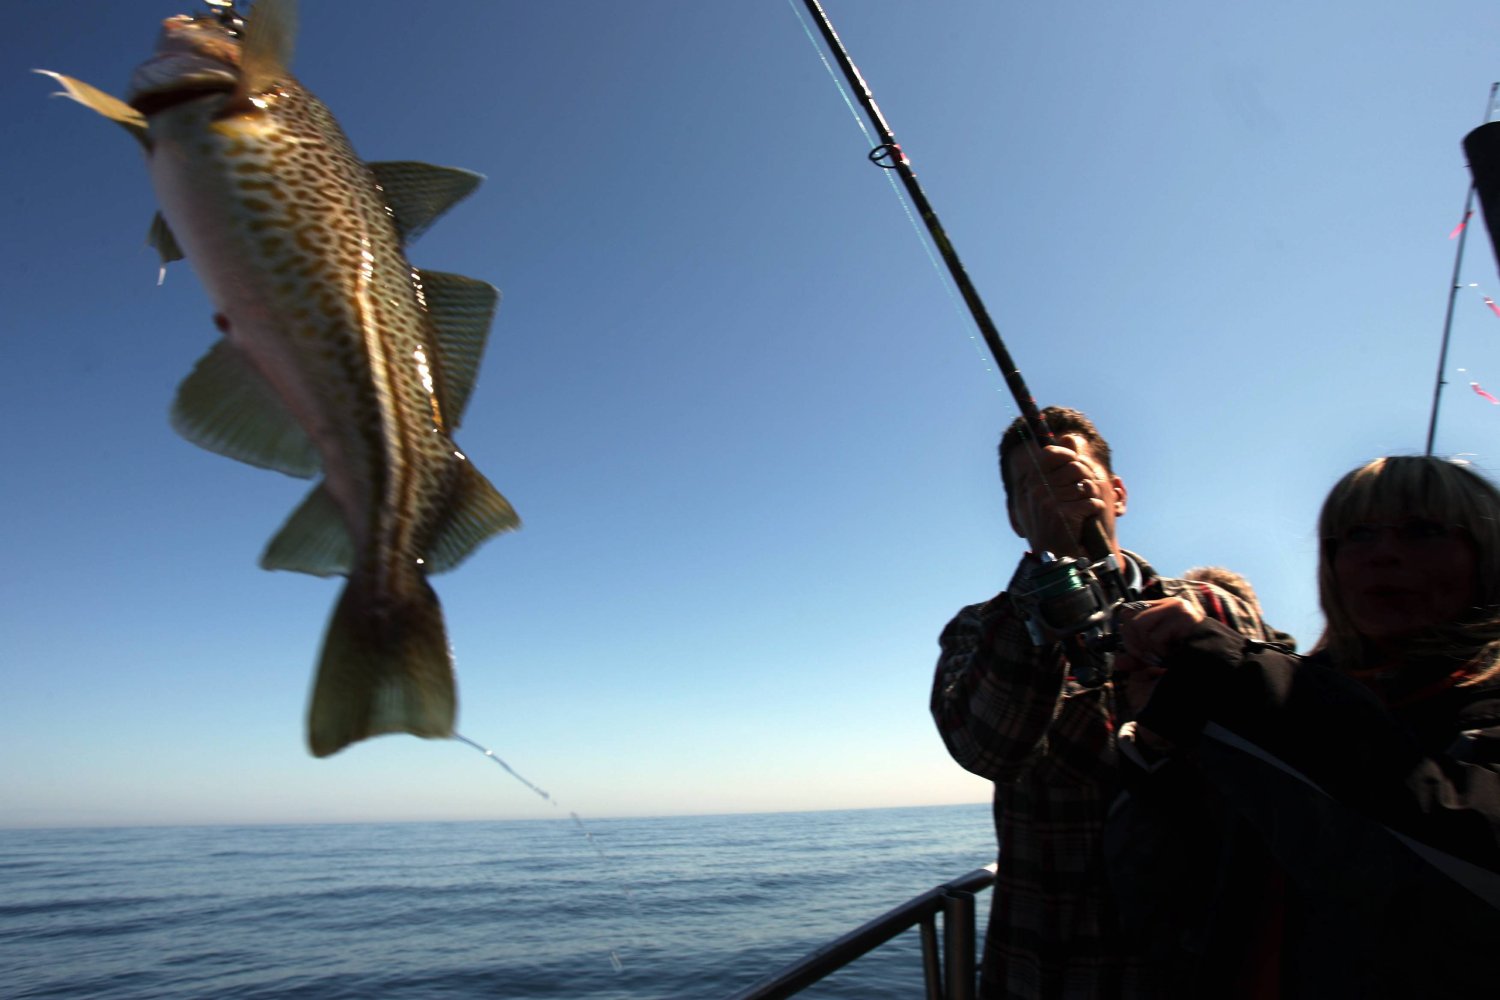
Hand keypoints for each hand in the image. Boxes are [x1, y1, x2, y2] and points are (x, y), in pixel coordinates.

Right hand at [1008, 434, 1117, 556]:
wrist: (1054, 554)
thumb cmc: (1054, 521)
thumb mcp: (1052, 491)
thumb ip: (1061, 463)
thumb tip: (1071, 437)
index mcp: (1032, 482)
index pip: (1052, 453)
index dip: (1069, 456)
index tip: (1076, 466)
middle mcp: (1037, 490)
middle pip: (1074, 467)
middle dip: (1085, 478)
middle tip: (1085, 491)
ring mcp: (1048, 502)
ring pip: (1084, 485)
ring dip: (1091, 495)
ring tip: (1087, 505)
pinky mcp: (1062, 515)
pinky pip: (1089, 502)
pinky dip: (1094, 508)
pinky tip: (1088, 515)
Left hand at [1114, 597, 1204, 667]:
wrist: (1218, 660)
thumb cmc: (1188, 656)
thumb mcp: (1158, 655)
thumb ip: (1138, 658)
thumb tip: (1118, 662)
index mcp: (1162, 608)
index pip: (1128, 612)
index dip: (1126, 634)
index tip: (1135, 652)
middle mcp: (1168, 604)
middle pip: (1130, 618)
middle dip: (1133, 644)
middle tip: (1148, 658)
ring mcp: (1176, 608)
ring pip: (1139, 625)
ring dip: (1147, 648)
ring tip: (1162, 657)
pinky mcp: (1183, 618)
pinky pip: (1155, 637)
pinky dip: (1160, 651)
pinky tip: (1173, 654)